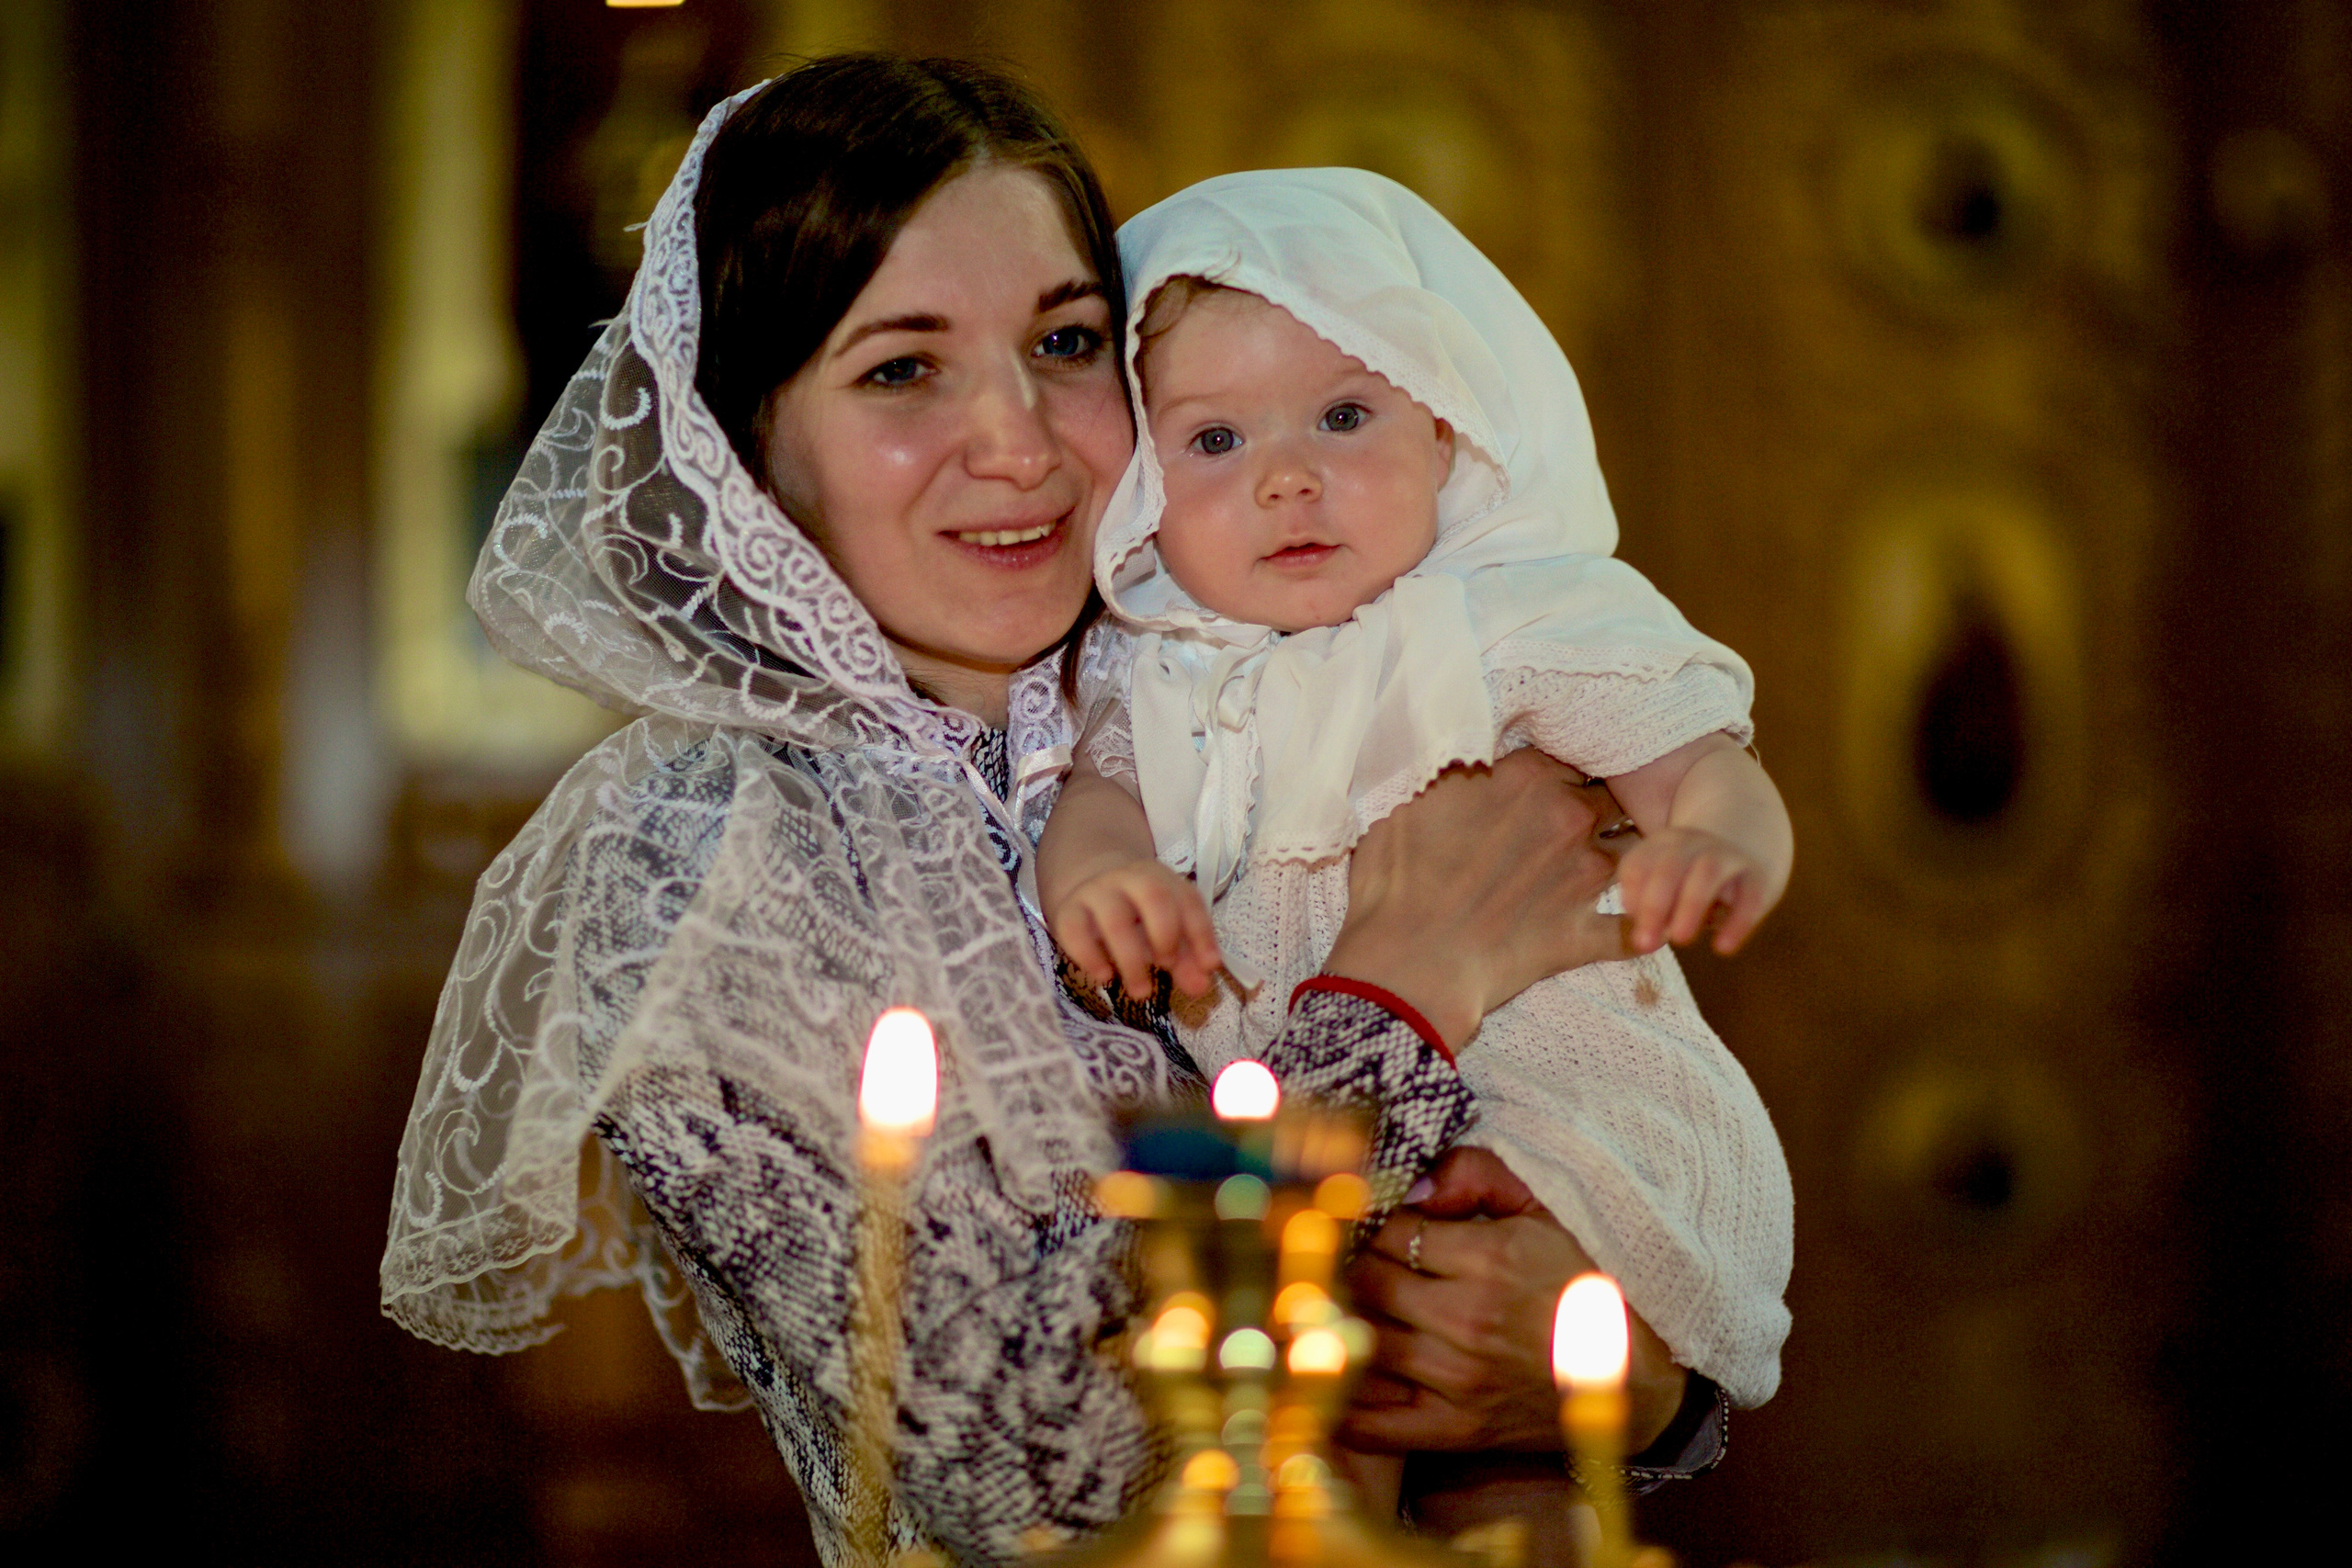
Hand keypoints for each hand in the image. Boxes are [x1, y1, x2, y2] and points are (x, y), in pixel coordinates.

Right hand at [1049, 860, 1221, 997]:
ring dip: (1131, 959)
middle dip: (1166, 934)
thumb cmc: (1135, 913)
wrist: (1085, 883)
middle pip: (1153, 896)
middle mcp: (1129, 879)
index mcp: (1161, 879)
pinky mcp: (1067, 911)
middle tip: (1168, 966)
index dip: (1202, 933)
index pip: (1188, 900)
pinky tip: (1105, 978)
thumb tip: (1201, 987)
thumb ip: (1186, 959)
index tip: (1210, 966)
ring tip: (1141, 991)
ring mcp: (1096, 893)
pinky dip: (1090, 957)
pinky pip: (1074, 930)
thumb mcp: (1165, 930)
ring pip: (1114, 918)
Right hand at [1324, 752, 1632, 1050]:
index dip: (1559, 773)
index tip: (1547, 788)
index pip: (1568, 755)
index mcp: (1524, 777)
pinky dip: (1638, 927)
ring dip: (1620, 856)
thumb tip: (1458, 761)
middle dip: (1594, 808)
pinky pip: (1631, 928)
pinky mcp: (1584, 931)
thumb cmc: (1394, 884)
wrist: (1405, 964)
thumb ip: (1452, 775)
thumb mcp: (1407, 804)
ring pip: (1633, 850)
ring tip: (1597, 868)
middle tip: (1571, 825)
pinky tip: (1639, 927)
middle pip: (1607, 795)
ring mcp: (1583, 875)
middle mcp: (1567, 816)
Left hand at [1340, 1148, 1687, 1454]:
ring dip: (1338, 1320)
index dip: (1369, 1220)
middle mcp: (1468, 1320)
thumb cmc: (1578, 1285)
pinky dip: (1338, 1399)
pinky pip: (1372, 1422)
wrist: (1630, 1379)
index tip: (1362, 1220)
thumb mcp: (1542, 1213)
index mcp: (1490, 1259)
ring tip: (1330, 1302)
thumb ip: (1476, 1176)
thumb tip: (1413, 1183)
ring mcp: (1458, 1381)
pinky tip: (1323, 1374)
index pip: (1391, 1230)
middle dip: (1350, 1264)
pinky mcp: (1453, 1430)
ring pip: (1362, 1339)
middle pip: (1368, 1280)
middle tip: (1340, 1258)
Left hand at [1617, 825, 1772, 954]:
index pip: (1637, 865)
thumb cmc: (1693, 877)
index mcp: (1661, 845)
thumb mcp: (1666, 884)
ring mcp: (1727, 856)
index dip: (1631, 896)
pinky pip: (1750, 897)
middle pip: (1669, 866)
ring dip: (1690, 906)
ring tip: (1681, 940)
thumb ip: (1650, 909)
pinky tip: (1723, 947)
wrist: (1749, 841)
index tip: (1631, 927)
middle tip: (1645, 943)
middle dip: (1654, 905)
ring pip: (1707, 873)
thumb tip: (1643, 941)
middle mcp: (1692, 844)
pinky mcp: (1758, 875)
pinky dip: (1737, 923)